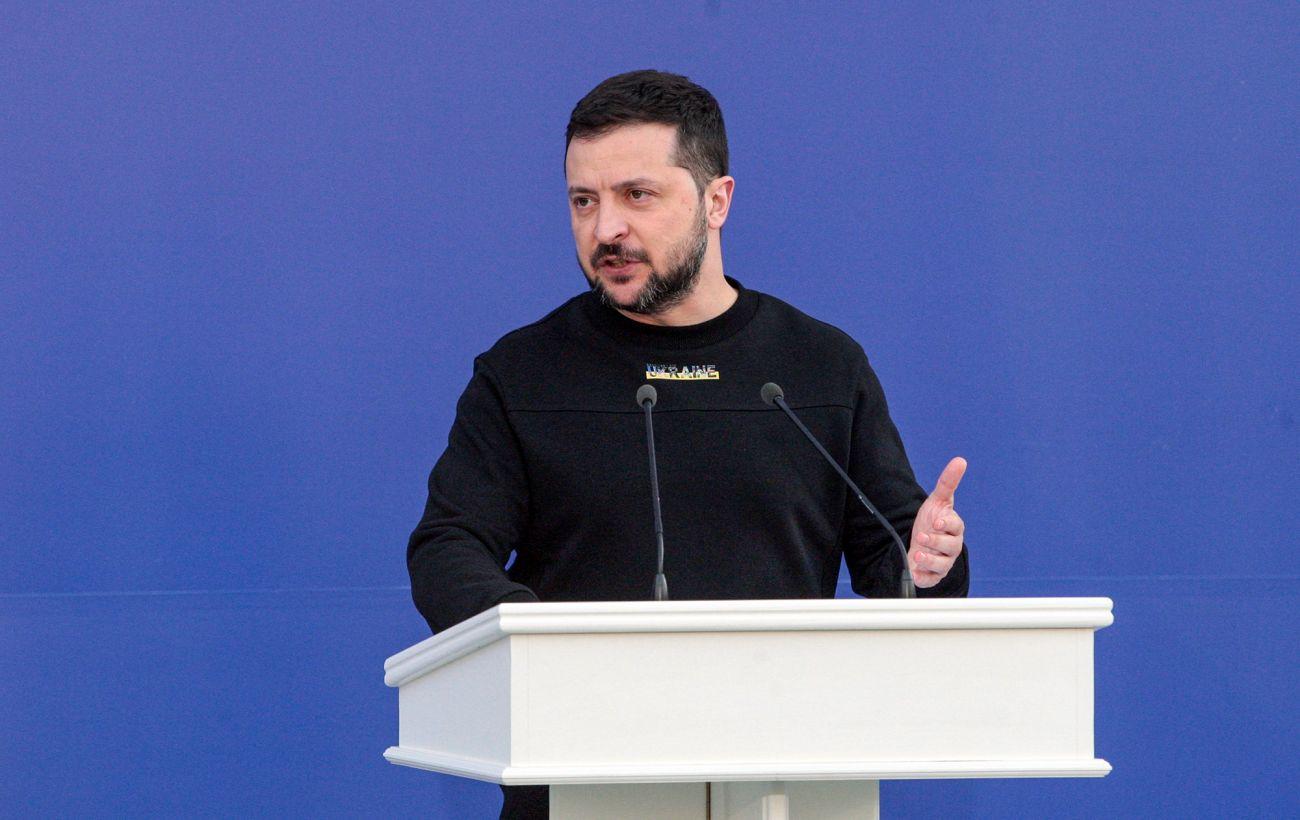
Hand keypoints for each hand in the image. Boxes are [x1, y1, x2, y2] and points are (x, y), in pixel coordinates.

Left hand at [908, 457, 966, 587]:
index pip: (956, 526)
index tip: (936, 521)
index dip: (947, 524)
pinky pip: (931, 579)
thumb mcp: (937, 500)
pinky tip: (915, 572)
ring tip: (916, 554)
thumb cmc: (932, 520)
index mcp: (954, 528)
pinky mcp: (933, 575)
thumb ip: (948, 482)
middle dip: (936, 542)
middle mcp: (951, 546)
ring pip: (942, 564)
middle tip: (922, 536)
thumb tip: (960, 460)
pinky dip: (924, 577)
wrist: (919, 541)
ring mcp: (943, 561)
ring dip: (929, 559)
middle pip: (951, 547)